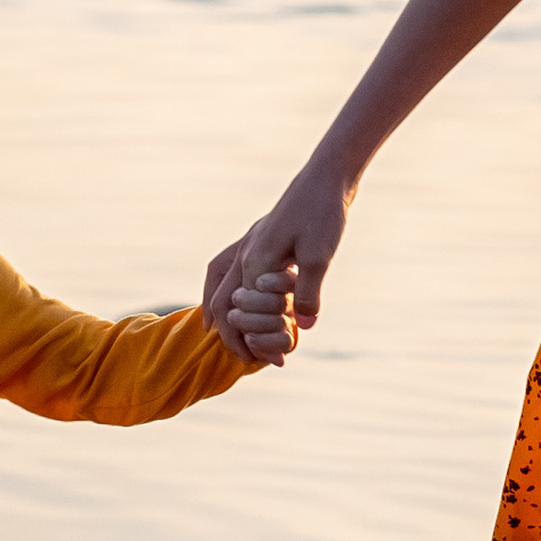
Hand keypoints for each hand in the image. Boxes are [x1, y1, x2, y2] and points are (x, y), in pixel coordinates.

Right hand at [206, 173, 350, 361]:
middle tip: (247, 359)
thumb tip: (303, 327)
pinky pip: (227, 265)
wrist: (325, 178)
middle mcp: (244, 254)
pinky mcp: (259, 236)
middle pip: (222, 302)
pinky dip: (223, 284)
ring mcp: (249, 243)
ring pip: (217, 280)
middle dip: (231, 333)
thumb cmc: (322, 214)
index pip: (239, 314)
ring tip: (216, 329)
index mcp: (254, 262)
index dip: (252, 342)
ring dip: (218, 308)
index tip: (272, 362)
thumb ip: (308, 293)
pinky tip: (237, 292)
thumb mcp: (319, 257)